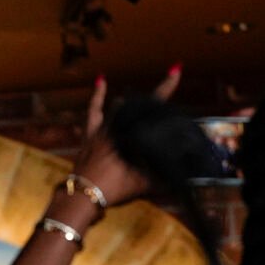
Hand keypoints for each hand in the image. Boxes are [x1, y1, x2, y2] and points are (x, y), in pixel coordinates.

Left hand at [66, 65, 183, 210]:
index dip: (166, 87)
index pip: (154, 107)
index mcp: (132, 134)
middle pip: (136, 107)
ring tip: (133, 100)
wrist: (83, 195)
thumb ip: (160, 179)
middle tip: (158, 103)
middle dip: (148, 104)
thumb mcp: (142, 185)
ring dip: (127, 105)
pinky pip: (93, 112)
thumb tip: (181, 178)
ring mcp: (101, 129)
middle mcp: (118, 126)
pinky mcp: (89, 135)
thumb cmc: (114, 188)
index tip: (175, 69)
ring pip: (117, 108)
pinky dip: (97, 97)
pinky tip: (101, 81)